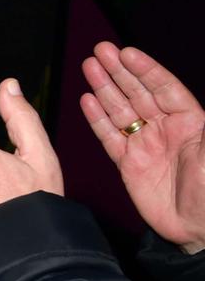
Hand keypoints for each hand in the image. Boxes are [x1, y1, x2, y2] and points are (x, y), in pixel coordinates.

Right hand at [79, 42, 204, 252]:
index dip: (145, 70)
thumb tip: (189, 105)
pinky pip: (109, 136)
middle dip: (119, 71)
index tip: (126, 52)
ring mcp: (146, 146)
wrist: (198, 230)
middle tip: (100, 51)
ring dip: (104, 88)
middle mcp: (166, 130)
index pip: (164, 88)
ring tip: (89, 66)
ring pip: (121, 110)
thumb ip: (201, 131)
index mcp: (190, 123)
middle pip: (138, 93)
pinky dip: (97, 118)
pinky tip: (87, 100)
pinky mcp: (128, 164)